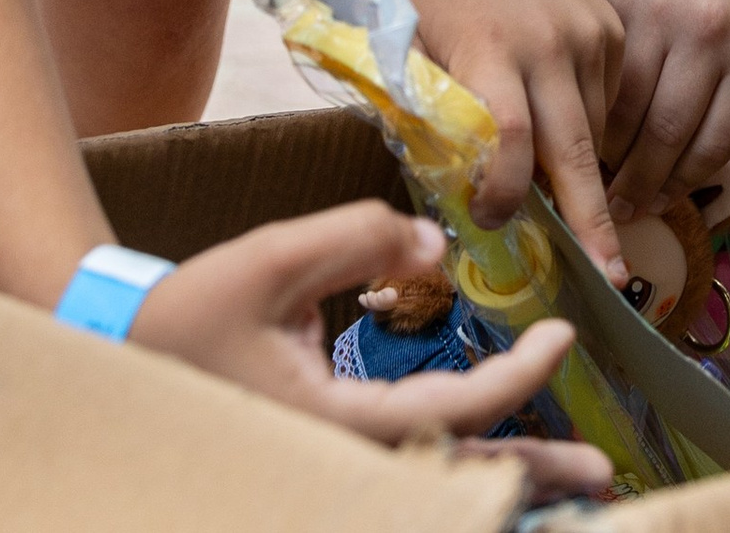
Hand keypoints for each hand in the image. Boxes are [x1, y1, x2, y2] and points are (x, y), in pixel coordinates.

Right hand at [130, 201, 611, 499]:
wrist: (124, 357)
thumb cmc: (192, 313)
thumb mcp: (272, 259)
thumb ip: (359, 238)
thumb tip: (435, 247)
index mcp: (336, 424)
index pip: (454, 408)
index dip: (518, 375)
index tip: (559, 337)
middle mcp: (341, 463)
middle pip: (459, 480)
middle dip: (535, 476)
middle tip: (605, 475)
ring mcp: (330, 473)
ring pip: (435, 491)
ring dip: (506, 487)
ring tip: (574, 490)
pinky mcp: (322, 467)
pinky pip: (408, 483)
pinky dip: (457, 478)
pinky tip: (494, 474)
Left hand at [397, 0, 628, 280]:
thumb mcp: (414, 47)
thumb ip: (436, 114)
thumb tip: (458, 191)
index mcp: (489, 50)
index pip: (509, 140)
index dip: (504, 191)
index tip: (492, 220)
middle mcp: (550, 45)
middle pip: (574, 149)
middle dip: (592, 218)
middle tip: (608, 276)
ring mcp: (591, 35)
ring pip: (597, 130)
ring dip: (583, 173)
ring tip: (570, 207)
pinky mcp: (613, 28)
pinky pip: (611, 99)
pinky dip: (592, 129)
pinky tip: (569, 139)